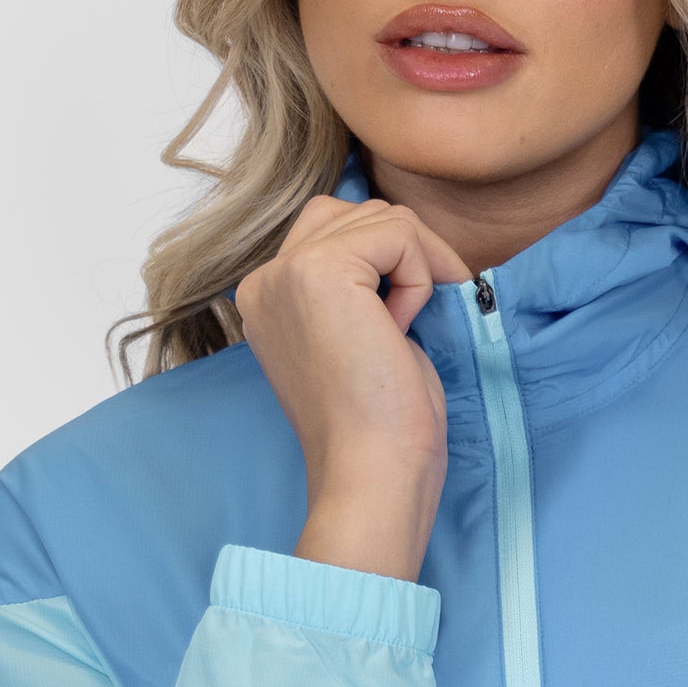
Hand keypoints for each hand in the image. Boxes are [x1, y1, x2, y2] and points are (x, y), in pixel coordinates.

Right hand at [232, 196, 468, 583]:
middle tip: (414, 322)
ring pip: (383, 216)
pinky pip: (399, 232)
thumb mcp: (363, 336)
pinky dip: (422, 276)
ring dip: (417, 268)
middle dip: (406, 253)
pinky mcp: (318, 270)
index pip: (335, 229)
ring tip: (402, 330)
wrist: (371, 474)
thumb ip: (364, 285)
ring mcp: (285, 272)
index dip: (389, 263)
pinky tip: (402, 328)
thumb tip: (407, 240)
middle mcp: (265, 280)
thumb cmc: (382, 426)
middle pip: (356, 211)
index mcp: (267, 298)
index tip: (401, 325)